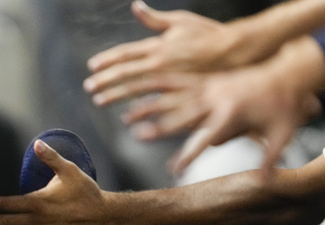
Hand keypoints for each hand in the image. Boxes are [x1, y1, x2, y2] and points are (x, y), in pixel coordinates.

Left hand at [84, 1, 237, 106]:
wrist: (235, 51)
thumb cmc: (208, 35)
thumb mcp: (180, 21)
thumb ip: (154, 19)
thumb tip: (136, 6)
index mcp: (159, 44)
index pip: (127, 52)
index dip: (108, 59)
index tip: (93, 66)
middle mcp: (161, 61)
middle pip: (126, 72)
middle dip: (105, 80)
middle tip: (89, 87)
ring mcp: (169, 78)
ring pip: (136, 88)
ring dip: (115, 95)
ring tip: (99, 101)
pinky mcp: (178, 90)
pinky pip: (154, 100)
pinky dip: (139, 106)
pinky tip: (127, 113)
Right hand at [124, 35, 324, 174]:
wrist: (289, 72)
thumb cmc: (285, 106)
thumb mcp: (281, 135)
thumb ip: (270, 160)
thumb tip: (265, 186)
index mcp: (232, 115)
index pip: (206, 139)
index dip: (189, 155)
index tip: (173, 170)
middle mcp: (216, 100)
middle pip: (181, 116)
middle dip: (159, 127)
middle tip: (137, 136)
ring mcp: (210, 88)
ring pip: (174, 98)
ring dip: (150, 107)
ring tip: (127, 116)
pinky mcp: (208, 80)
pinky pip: (180, 81)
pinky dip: (160, 84)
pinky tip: (141, 86)